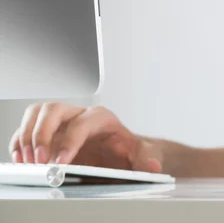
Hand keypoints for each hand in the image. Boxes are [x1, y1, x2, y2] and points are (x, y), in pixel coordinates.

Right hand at [8, 103, 161, 172]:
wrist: (121, 151)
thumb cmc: (127, 150)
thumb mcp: (141, 154)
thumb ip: (147, 159)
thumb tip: (152, 166)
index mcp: (102, 118)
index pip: (82, 122)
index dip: (69, 141)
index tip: (60, 163)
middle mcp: (79, 115)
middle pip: (53, 109)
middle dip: (43, 134)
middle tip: (40, 160)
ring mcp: (62, 122)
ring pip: (37, 113)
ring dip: (27, 135)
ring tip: (28, 161)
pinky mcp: (49, 132)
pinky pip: (27, 128)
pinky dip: (20, 141)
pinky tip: (22, 159)